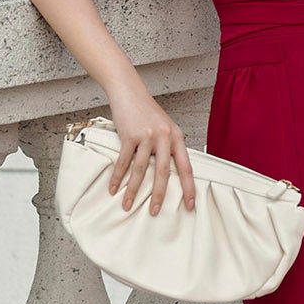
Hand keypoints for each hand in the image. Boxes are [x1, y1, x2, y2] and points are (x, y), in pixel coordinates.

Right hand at [103, 83, 195, 215]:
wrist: (129, 91)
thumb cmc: (147, 111)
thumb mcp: (165, 127)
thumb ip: (169, 146)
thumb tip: (170, 172)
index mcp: (177, 137)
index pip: (186, 167)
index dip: (189, 187)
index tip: (190, 204)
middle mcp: (164, 137)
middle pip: (163, 172)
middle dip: (159, 195)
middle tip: (156, 212)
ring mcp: (146, 136)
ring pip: (140, 170)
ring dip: (133, 190)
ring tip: (128, 205)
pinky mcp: (129, 135)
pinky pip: (123, 162)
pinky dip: (117, 177)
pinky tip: (113, 188)